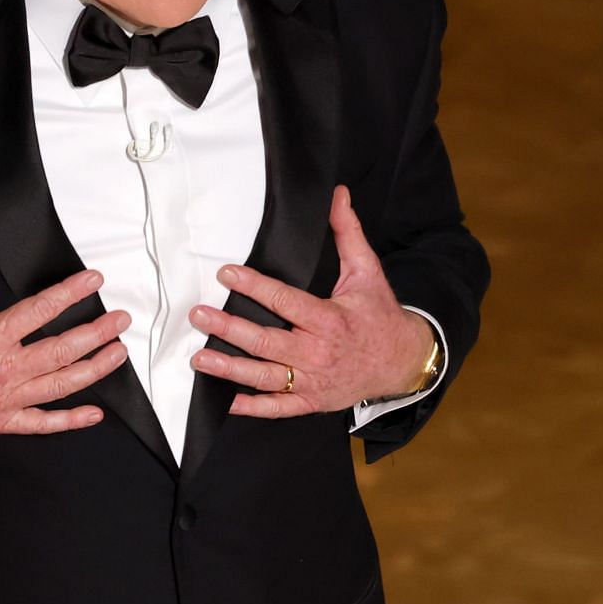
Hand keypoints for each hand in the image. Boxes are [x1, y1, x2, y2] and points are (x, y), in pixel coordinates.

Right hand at [0, 209, 131, 437]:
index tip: (94, 280)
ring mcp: (4, 399)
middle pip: (61, 350)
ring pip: (59, 385)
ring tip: (118, 352)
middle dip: (95, 333)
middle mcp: (2, 370)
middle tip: (121, 319)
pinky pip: (40, 424)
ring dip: (93, 369)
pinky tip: (94, 414)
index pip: (39, 311)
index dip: (70, 293)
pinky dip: (69, 421)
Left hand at [188, 184, 434, 417]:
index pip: (286, 301)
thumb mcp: (367, 271)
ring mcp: (313, 381)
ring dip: (230, 369)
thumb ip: (348, 233)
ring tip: (200, 357)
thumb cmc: (380, 315)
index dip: (255, 287)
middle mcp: (319, 353)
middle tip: (200, 315)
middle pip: (268, 342)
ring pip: (266, 376)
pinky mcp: (311, 400)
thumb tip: (338, 195)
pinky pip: (277, 408)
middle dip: (231, 329)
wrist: (403, 363)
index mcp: (330, 320)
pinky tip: (222, 400)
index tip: (227, 273)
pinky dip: (250, 407)